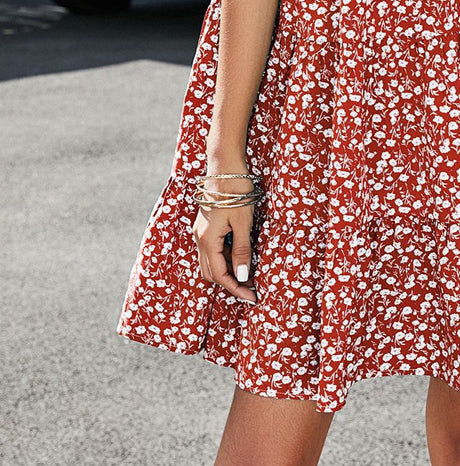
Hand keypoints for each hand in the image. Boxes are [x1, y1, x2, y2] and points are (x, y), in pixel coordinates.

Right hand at [192, 164, 257, 303]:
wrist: (224, 167)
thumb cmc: (236, 192)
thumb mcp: (243, 223)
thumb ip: (242, 250)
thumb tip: (243, 277)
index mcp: (208, 240)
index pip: (220, 275)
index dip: (236, 289)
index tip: (251, 298)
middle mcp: (200, 238)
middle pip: (212, 273)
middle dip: (230, 284)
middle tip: (250, 291)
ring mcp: (201, 232)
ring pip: (211, 262)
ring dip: (227, 272)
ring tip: (248, 276)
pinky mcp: (206, 226)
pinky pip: (213, 250)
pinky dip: (225, 259)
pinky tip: (240, 256)